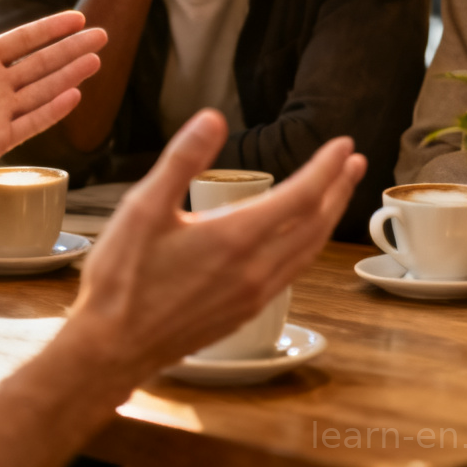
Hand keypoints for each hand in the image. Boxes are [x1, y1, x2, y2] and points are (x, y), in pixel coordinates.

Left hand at [0, 0, 106, 197]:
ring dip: (69, 76)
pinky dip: (52, 110)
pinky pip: (31, 123)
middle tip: (102, 35)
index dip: (51, 29)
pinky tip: (74, 95)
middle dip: (72, 49)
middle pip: (41, 63)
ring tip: (96, 60)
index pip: (24, 40)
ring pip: (42, 90)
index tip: (78, 17)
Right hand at [68, 110, 365, 386]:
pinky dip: (306, 246)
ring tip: (336, 195)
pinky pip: (290, 273)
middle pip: (315, 225)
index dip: (326, 168)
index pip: (300, 196)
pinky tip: (296, 240)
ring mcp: (252, 296)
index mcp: (234, 238)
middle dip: (338, 189)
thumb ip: (181, 160)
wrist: (112, 348)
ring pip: (307, 252)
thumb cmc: (122, 277)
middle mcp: (254, 270)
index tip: (343, 144)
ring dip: (327, 218)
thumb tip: (212, 118)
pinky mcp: (243, 313)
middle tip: (354, 162)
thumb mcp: (143, 206)